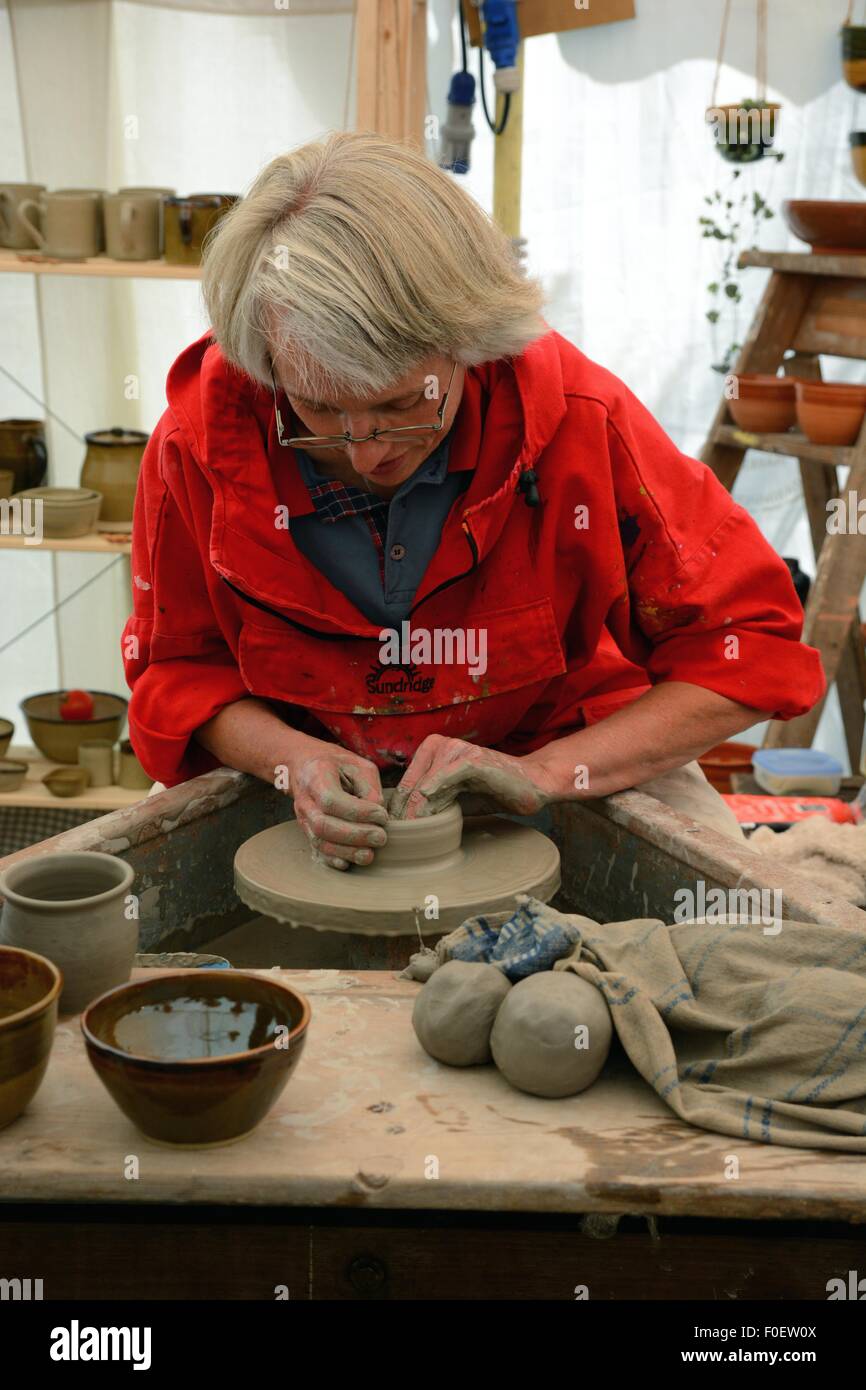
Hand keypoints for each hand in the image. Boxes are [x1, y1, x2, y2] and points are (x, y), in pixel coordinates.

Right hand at [288, 742, 388, 870]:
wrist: (305, 767)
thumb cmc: (336, 765)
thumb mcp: (357, 766)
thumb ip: (369, 787)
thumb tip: (378, 812)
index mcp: (316, 776)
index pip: (332, 800)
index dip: (358, 812)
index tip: (381, 815)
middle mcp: (305, 800)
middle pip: (323, 825)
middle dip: (355, 835)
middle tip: (381, 838)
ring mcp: (302, 818)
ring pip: (319, 842)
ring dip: (347, 852)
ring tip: (370, 854)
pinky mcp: (306, 832)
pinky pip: (316, 851)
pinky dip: (333, 860)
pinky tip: (350, 863)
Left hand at [389, 735, 557, 819]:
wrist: (530, 785)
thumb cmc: (491, 792)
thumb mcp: (455, 799)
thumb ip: (431, 804)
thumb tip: (404, 824)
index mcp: (432, 750)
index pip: (406, 783)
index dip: (398, 810)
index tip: (395, 832)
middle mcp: (441, 745)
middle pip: (413, 785)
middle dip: (405, 813)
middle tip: (400, 837)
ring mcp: (458, 750)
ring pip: (427, 783)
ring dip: (418, 810)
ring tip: (413, 831)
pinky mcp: (474, 759)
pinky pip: (450, 774)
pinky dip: (437, 787)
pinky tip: (427, 799)